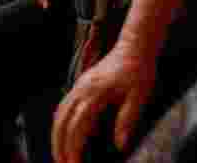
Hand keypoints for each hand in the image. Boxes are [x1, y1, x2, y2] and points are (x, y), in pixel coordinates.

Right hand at [52, 40, 156, 162]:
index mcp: (96, 92)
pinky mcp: (81, 83)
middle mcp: (83, 88)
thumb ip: (127, 119)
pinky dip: (60, 123)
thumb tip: (119, 145)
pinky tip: (66, 135)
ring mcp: (80, 84)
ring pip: (59, 113)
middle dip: (59, 145)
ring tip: (60, 155)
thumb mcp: (140, 95)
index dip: (74, 147)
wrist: (135, 44)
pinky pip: (64, 105)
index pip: (78, 126)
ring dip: (56, 135)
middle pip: (62, 121)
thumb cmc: (139, 70)